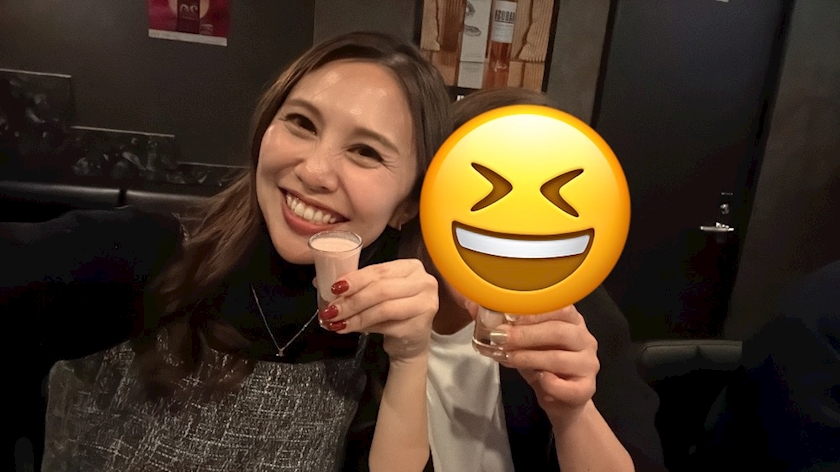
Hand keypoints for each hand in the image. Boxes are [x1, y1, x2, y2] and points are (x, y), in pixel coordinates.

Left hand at [318, 258, 437, 361]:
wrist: (411, 341)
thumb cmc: (393, 311)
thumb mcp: (378, 292)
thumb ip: (357, 285)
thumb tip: (319, 282)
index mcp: (411, 267)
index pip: (379, 270)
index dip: (354, 279)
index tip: (334, 288)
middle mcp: (424, 281)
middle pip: (381, 289)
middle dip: (352, 301)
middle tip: (331, 310)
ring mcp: (426, 303)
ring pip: (383, 308)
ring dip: (356, 316)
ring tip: (337, 323)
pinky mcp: (421, 325)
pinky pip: (387, 324)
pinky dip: (365, 327)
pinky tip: (351, 329)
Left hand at [480, 304, 599, 429]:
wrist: (560, 400)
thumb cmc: (542, 365)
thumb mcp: (524, 344)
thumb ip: (506, 328)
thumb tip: (475, 308)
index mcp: (572, 321)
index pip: (560, 307)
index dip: (535, 311)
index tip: (509, 315)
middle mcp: (585, 338)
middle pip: (560, 331)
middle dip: (526, 334)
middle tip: (500, 337)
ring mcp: (588, 364)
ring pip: (560, 359)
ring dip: (530, 358)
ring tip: (509, 358)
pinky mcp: (587, 388)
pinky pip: (568, 387)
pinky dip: (550, 383)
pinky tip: (538, 379)